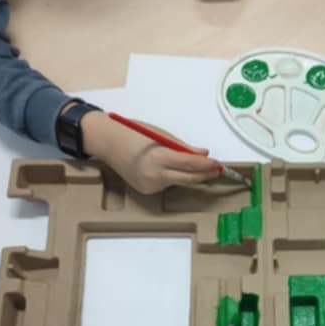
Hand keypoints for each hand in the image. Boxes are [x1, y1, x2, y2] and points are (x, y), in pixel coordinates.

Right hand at [82, 111, 220, 194]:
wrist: (106, 142)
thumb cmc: (131, 134)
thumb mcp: (160, 135)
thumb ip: (182, 147)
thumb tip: (203, 155)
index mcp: (158, 157)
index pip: (190, 164)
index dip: (207, 165)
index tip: (218, 164)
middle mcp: (155, 175)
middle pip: (189, 179)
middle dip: (205, 175)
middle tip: (216, 170)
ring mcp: (150, 186)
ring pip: (178, 182)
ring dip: (187, 174)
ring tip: (190, 165)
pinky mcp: (147, 191)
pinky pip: (167, 184)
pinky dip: (171, 177)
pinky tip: (163, 168)